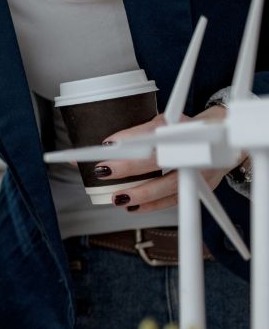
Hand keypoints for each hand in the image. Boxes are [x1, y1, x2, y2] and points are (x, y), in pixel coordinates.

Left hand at [94, 106, 245, 213]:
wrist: (224, 136)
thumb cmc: (186, 128)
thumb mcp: (163, 121)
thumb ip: (140, 133)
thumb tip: (110, 145)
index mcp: (181, 126)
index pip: (153, 131)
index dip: (131, 139)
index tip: (108, 145)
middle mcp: (196, 147)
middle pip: (161, 158)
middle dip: (130, 166)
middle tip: (105, 170)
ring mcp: (202, 168)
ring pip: (170, 185)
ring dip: (142, 193)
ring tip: (119, 197)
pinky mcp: (205, 186)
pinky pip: (178, 199)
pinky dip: (154, 205)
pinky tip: (136, 207)